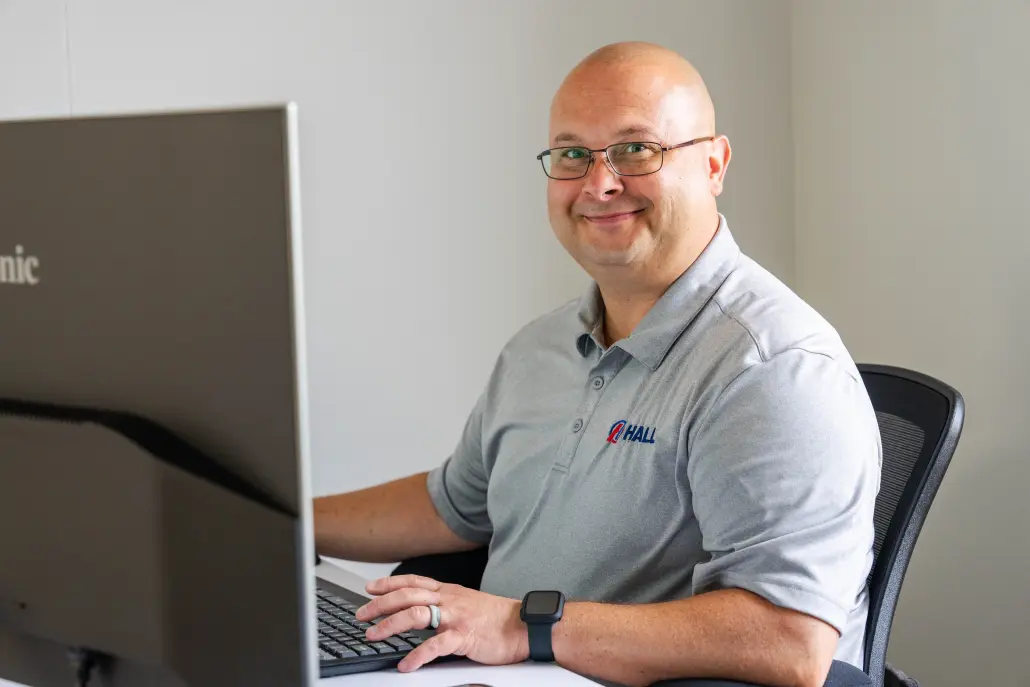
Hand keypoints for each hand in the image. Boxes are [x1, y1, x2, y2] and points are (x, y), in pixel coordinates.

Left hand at [354, 574, 529, 671]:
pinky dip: (417, 656)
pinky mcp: (464, 636)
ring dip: (390, 625)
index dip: (389, 583)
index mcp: (449, 591)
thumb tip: (425, 610)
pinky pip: (436, 645)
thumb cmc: (497, 617)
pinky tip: (405, 665)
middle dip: (380, 604)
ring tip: (373, 635)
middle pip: (407, 596)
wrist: (524, 625)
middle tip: (361, 614)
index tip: (370, 588)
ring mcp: (456, 617)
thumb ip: (446, 603)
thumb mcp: (467, 602)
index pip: (413, 582)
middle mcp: (449, 600)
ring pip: (415, 615)